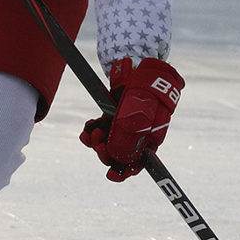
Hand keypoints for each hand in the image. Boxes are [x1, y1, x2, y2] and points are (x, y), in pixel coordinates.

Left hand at [80, 57, 181, 181]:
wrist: (139, 64)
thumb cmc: (145, 88)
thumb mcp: (137, 111)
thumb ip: (129, 135)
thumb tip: (119, 157)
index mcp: (151, 137)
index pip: (139, 162)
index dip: (125, 172)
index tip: (111, 175)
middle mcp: (139, 134)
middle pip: (120, 155)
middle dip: (106, 154)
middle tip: (97, 145)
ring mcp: (125, 124)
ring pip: (108, 143)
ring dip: (97, 142)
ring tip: (91, 132)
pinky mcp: (114, 115)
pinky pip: (100, 130)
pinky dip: (92, 130)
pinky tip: (89, 126)